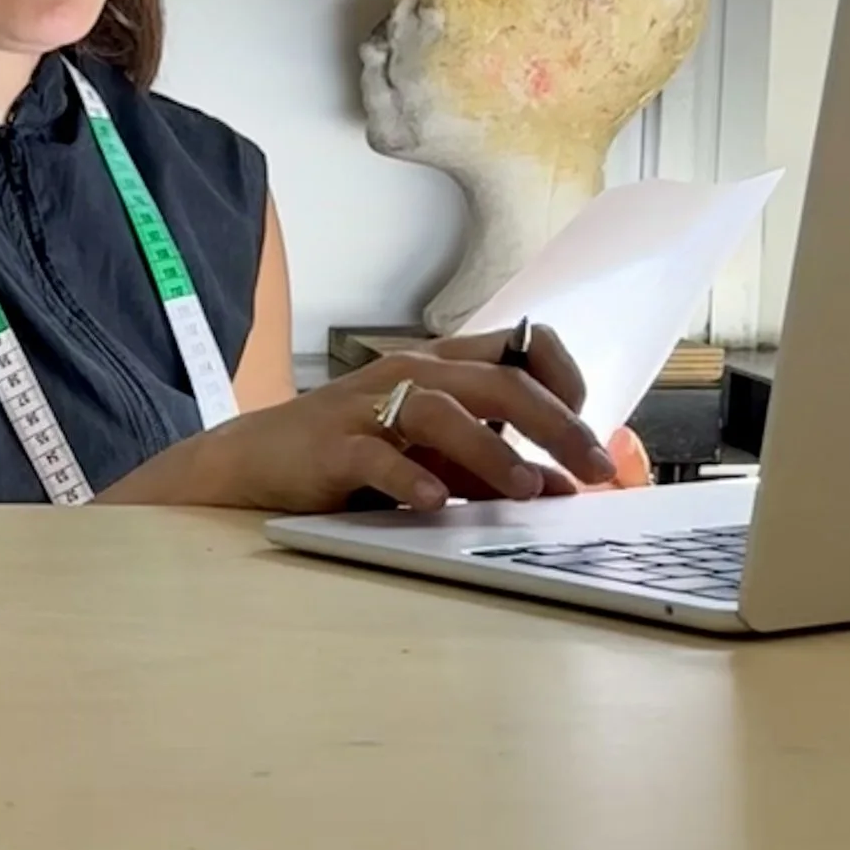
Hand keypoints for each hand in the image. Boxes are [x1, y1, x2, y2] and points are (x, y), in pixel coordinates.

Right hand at [116, 325, 614, 517]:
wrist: (254, 462)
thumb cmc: (351, 454)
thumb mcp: (433, 457)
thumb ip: (492, 468)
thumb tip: (564, 488)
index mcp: (441, 366)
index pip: (521, 347)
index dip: (565, 380)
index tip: (590, 426)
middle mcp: (411, 374)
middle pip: (497, 382)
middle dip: (554, 424)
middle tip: (594, 467)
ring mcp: (369, 406)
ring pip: (441, 412)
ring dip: (490, 452)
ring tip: (526, 489)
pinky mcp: (332, 445)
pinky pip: (375, 455)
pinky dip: (407, 477)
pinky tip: (432, 502)